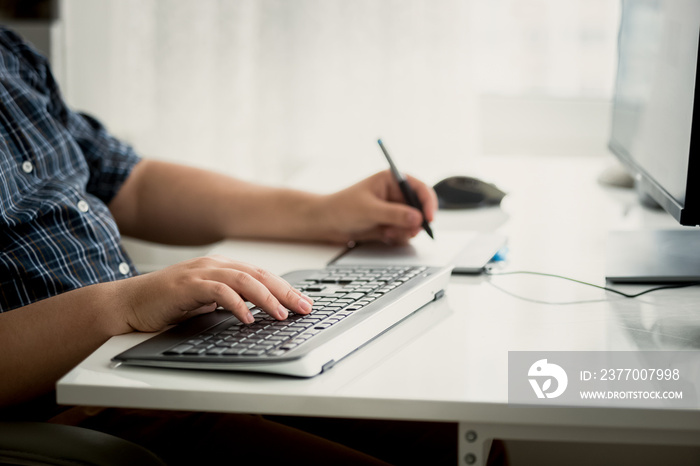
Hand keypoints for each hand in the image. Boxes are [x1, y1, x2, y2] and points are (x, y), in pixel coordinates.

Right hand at [113, 256, 312, 332]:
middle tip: (304, 308)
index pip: (262, 275)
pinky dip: (236, 304)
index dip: (285, 288)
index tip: (304, 303)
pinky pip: (218, 292)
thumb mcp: (206, 303)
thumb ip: (230, 303)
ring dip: (266, 298)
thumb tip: (259, 314)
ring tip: (282, 314)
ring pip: (243, 280)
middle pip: (259, 275)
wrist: (128, 303)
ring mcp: (200, 273)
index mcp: (222, 268)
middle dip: (286, 292)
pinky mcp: (186, 286)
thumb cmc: (167, 304)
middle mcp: (214, 266)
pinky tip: (247, 318)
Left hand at [319, 170, 437, 243]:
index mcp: (391, 180)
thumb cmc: (342, 208)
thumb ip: (395, 214)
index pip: (419, 188)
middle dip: (416, 221)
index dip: (428, 203)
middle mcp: (395, 194)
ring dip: (404, 231)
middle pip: (420, 208)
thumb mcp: (369, 210)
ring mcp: (393, 210)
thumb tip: (417, 218)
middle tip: (409, 232)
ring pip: (413, 223)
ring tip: (387, 233)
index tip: (429, 218)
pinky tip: (384, 236)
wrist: (326, 223)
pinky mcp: (390, 224)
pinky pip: (404, 232)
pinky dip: (398, 237)